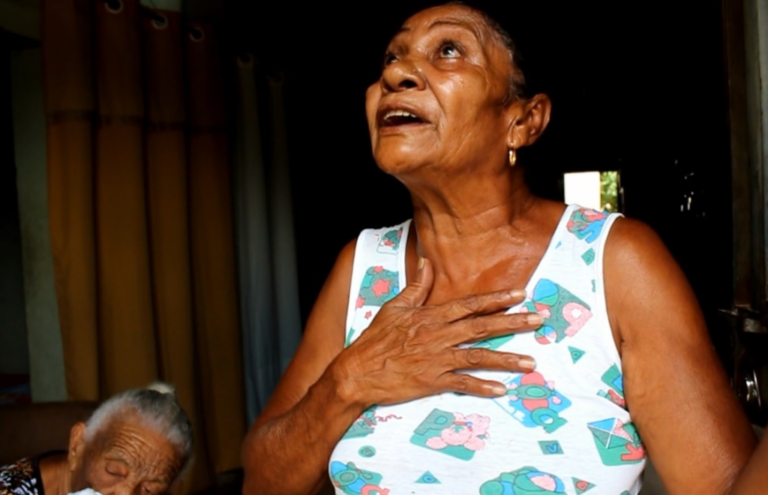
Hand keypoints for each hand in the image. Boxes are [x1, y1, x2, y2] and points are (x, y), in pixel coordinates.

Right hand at [331, 258, 540, 407]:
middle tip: (538, 320)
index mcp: (431, 317)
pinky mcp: (432, 381)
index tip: (520, 294)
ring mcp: (437, 360)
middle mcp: (438, 336)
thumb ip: (416, 287)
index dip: (496, 299)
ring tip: (530, 362)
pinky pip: (462, 384)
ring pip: (478, 356)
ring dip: (506, 359)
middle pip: (482, 327)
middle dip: (513, 323)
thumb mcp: (394, 307)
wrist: (358, 372)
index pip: (470, 304)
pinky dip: (482, 387)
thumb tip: (426, 262)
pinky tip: (501, 390)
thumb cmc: (375, 340)